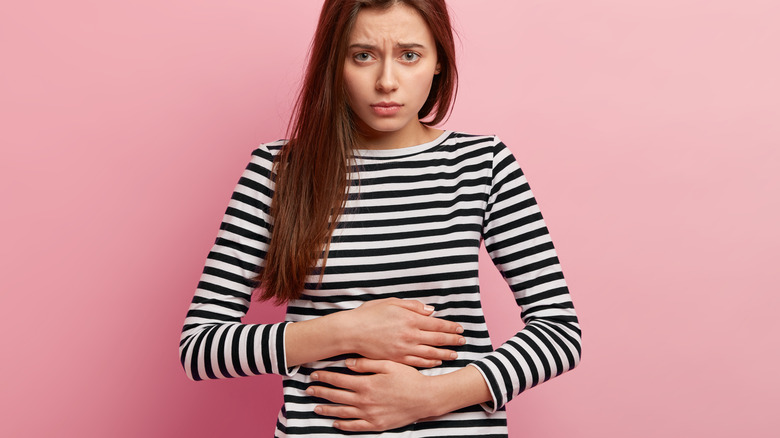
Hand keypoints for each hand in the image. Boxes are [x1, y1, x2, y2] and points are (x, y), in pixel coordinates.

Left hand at [307, 358, 432, 431]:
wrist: (425, 398)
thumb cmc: (408, 378)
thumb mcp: (389, 364)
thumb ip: (366, 363)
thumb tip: (347, 362)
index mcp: (366, 384)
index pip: (339, 380)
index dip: (325, 377)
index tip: (314, 374)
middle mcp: (364, 401)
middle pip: (336, 397)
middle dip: (321, 392)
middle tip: (309, 389)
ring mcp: (369, 415)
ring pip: (342, 413)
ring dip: (327, 410)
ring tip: (316, 407)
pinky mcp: (376, 425)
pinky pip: (355, 427)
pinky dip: (343, 425)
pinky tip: (336, 423)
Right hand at [342, 298, 464, 367]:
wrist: (352, 332)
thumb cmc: (370, 314)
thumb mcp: (392, 302)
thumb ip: (413, 306)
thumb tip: (431, 311)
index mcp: (410, 319)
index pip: (437, 324)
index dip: (450, 327)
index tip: (459, 329)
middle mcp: (410, 335)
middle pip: (437, 340)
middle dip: (452, 341)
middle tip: (462, 342)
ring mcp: (404, 349)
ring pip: (430, 353)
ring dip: (444, 354)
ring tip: (454, 354)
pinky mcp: (397, 359)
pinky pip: (418, 362)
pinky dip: (429, 362)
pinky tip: (436, 362)